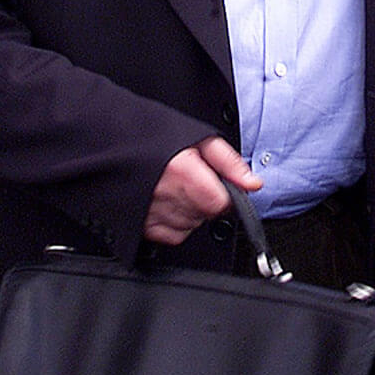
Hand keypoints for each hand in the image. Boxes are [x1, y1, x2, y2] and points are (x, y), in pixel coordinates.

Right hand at [145, 136, 261, 245]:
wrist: (121, 143)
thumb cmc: (160, 137)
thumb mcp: (201, 139)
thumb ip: (230, 162)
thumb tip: (253, 184)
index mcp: (181, 170)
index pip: (219, 203)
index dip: (225, 195)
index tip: (220, 187)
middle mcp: (164, 193)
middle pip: (207, 215)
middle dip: (209, 202)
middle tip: (197, 184)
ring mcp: (150, 211)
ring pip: (192, 227)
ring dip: (194, 214)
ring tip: (182, 191)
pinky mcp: (140, 224)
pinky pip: (173, 237)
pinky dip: (178, 226)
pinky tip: (173, 206)